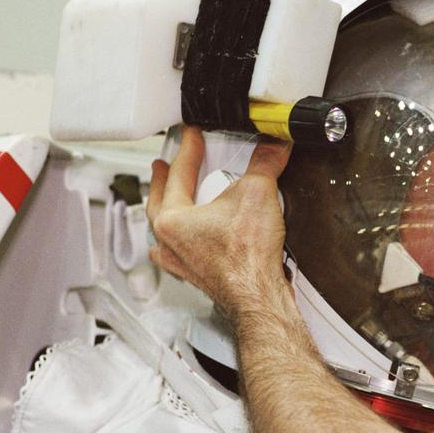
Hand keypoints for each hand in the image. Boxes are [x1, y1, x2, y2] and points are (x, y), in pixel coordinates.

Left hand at [146, 125, 292, 318]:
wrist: (257, 295)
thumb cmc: (247, 258)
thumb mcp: (258, 193)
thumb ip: (265, 164)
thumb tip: (274, 147)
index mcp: (171, 219)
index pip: (177, 173)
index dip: (188, 150)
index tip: (191, 137)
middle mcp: (170, 242)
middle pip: (159, 204)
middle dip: (163, 183)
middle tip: (164, 168)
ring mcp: (182, 263)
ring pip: (164, 234)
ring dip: (168, 216)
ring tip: (174, 204)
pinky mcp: (199, 278)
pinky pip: (181, 257)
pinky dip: (184, 247)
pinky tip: (192, 245)